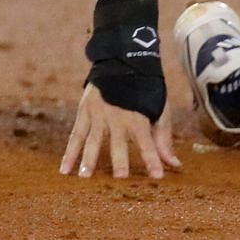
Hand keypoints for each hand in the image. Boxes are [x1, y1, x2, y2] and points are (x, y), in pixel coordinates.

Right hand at [59, 82, 180, 179]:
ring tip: (85, 176)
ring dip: (88, 158)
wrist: (123, 62)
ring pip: (93, 140)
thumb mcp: (159, 110)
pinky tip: (64, 170)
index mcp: (139, 117)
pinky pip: (75, 135)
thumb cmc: (146, 91)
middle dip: (120, 159)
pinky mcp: (84, 112)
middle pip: (118, 142)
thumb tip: (175, 164)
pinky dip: (69, 153)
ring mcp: (99, 115)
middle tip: (120, 177)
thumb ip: (163, 138)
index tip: (158, 176)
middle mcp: (118, 117)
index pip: (147, 142)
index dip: (153, 159)